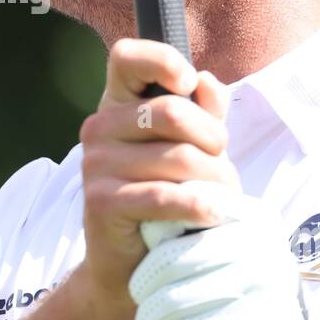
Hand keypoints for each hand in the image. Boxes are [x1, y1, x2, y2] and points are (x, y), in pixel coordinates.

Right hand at [78, 38, 233, 302]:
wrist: (132, 262)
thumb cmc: (167, 197)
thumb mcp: (190, 147)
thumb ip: (201, 112)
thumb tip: (206, 82)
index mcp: (116, 104)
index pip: (126, 57)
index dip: (161, 61)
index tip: (188, 83)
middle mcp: (98, 128)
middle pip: (171, 112)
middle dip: (213, 140)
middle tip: (223, 165)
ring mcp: (95, 164)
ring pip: (178, 158)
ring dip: (214, 180)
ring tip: (223, 197)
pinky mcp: (101, 201)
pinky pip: (164, 195)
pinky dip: (200, 206)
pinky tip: (214, 214)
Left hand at [129, 183, 319, 319]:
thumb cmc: (237, 302)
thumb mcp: (226, 257)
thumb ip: (194, 229)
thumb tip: (145, 218)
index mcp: (258, 220)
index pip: (190, 208)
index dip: (158, 231)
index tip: (149, 258)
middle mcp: (266, 247)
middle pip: (174, 258)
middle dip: (144, 281)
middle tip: (136, 296)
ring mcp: (263, 288)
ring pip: (174, 299)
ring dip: (149, 319)